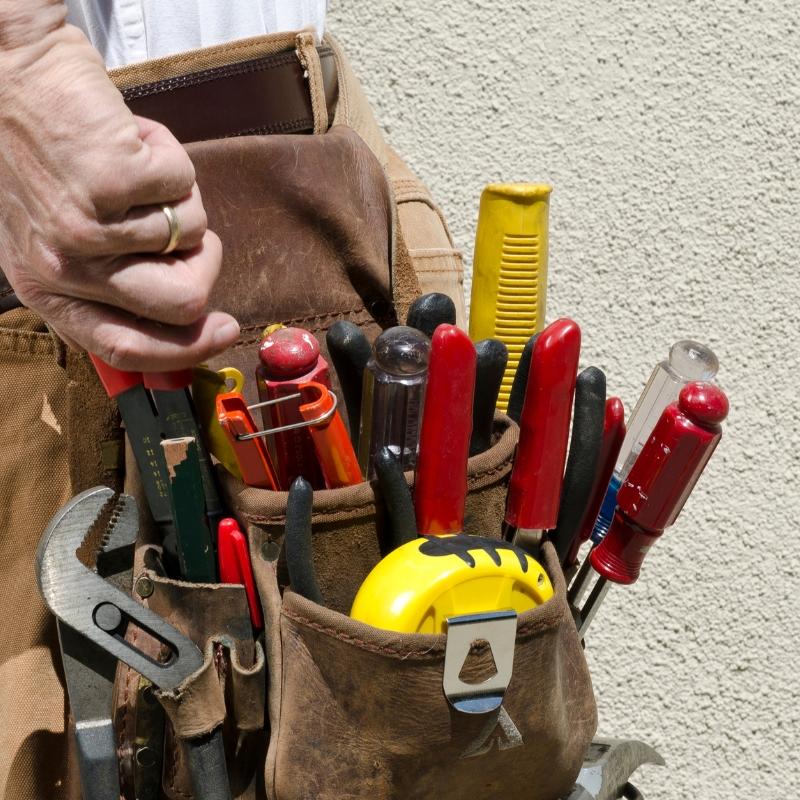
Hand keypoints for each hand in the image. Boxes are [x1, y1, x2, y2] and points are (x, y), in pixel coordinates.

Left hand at [0, 20, 239, 370]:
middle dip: (206, 264)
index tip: (225, 329)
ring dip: (180, 195)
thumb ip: (108, 282)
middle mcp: (64, 268)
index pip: (126, 348)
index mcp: (46, 289)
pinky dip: (171, 156)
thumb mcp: (57, 235)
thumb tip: (187, 317)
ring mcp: (87, 225)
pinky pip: (186, 184)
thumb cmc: (39, 150)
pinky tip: (131, 139)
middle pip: (184, 304)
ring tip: (135, 166)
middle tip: (190, 229)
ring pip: (194, 235)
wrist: (6, 72)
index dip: (188, 348)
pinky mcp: (113, 179)